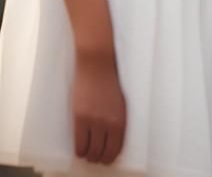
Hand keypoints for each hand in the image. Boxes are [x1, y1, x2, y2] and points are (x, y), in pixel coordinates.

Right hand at [72, 47, 125, 164]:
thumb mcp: (120, 102)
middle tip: (96, 156)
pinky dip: (79, 150)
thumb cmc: (111, 81)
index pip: (116, 148)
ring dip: (89, 156)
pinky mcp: (80, 118)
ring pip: (90, 152)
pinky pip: (79, 144)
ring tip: (88, 153)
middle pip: (102, 153)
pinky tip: (80, 149)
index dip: (110, 157)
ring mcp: (94, 121)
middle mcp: (109, 123)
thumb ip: (117, 119)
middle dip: (99, 158)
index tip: (107, 158)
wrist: (98, 64)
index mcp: (122, 118)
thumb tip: (113, 138)